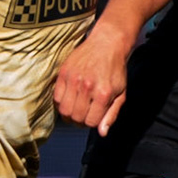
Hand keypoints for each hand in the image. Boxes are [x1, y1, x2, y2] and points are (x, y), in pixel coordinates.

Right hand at [53, 18, 133, 134]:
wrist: (107, 44)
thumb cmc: (116, 70)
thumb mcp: (121, 93)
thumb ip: (111, 115)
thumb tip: (102, 133)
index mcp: (103, 94)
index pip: (90, 122)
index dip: (91, 123)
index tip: (93, 117)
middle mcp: (87, 87)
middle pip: (75, 118)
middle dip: (79, 120)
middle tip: (84, 113)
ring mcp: (74, 79)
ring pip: (64, 110)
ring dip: (69, 113)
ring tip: (76, 107)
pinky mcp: (63, 73)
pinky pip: (56, 97)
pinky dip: (61, 101)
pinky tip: (70, 97)